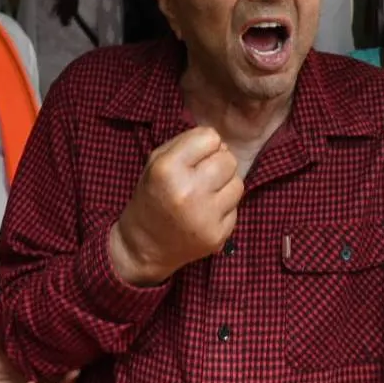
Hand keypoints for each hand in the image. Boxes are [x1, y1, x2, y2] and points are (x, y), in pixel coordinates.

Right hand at [111, 127, 244, 285]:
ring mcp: (204, 216)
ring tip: (205, 195)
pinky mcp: (217, 235)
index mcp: (167, 169)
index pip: (210, 137)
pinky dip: (224, 208)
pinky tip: (206, 213)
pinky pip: (236, 208)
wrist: (145, 246)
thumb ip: (186, 143)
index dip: (204, 145)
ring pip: (238, 183)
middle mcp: (187, 192)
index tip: (194, 158)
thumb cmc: (152, 196)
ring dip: (225, 185)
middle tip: (202, 177)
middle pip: (228, 160)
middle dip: (218, 164)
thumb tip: (222, 144)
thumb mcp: (156, 162)